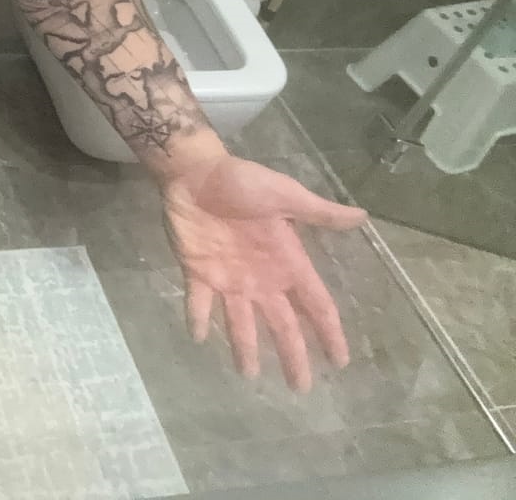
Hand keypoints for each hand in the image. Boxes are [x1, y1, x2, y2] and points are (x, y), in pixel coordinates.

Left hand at [159, 154, 367, 392]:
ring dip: (245, 349)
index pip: (316, 305)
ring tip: (249, 377)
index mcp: (287, 262)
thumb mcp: (285, 195)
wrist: (196, 171)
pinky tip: (200, 339)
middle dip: (293, 356)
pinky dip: (198, 319)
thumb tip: (364, 217)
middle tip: (300, 389)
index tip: (341, 362)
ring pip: (241, 323)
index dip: (329, 333)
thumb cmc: (242, 181)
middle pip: (283, 325)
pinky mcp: (198, 272)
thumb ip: (319, 213)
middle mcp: (262, 278)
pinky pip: (199, 302)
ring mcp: (229, 278)